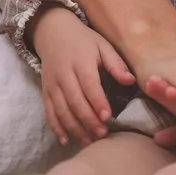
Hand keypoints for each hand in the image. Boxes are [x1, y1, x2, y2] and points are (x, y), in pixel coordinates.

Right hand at [31, 7, 131, 146]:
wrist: (52, 32)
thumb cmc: (83, 41)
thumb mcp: (102, 45)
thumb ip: (116, 64)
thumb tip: (131, 81)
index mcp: (81, 62)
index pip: (89, 85)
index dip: (98, 102)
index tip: (108, 117)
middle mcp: (64, 75)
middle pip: (75, 102)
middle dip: (88, 120)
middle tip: (103, 135)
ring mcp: (52, 85)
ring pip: (61, 111)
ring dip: (75, 128)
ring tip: (89, 142)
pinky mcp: (45, 92)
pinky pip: (49, 113)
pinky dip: (56, 128)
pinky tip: (66, 140)